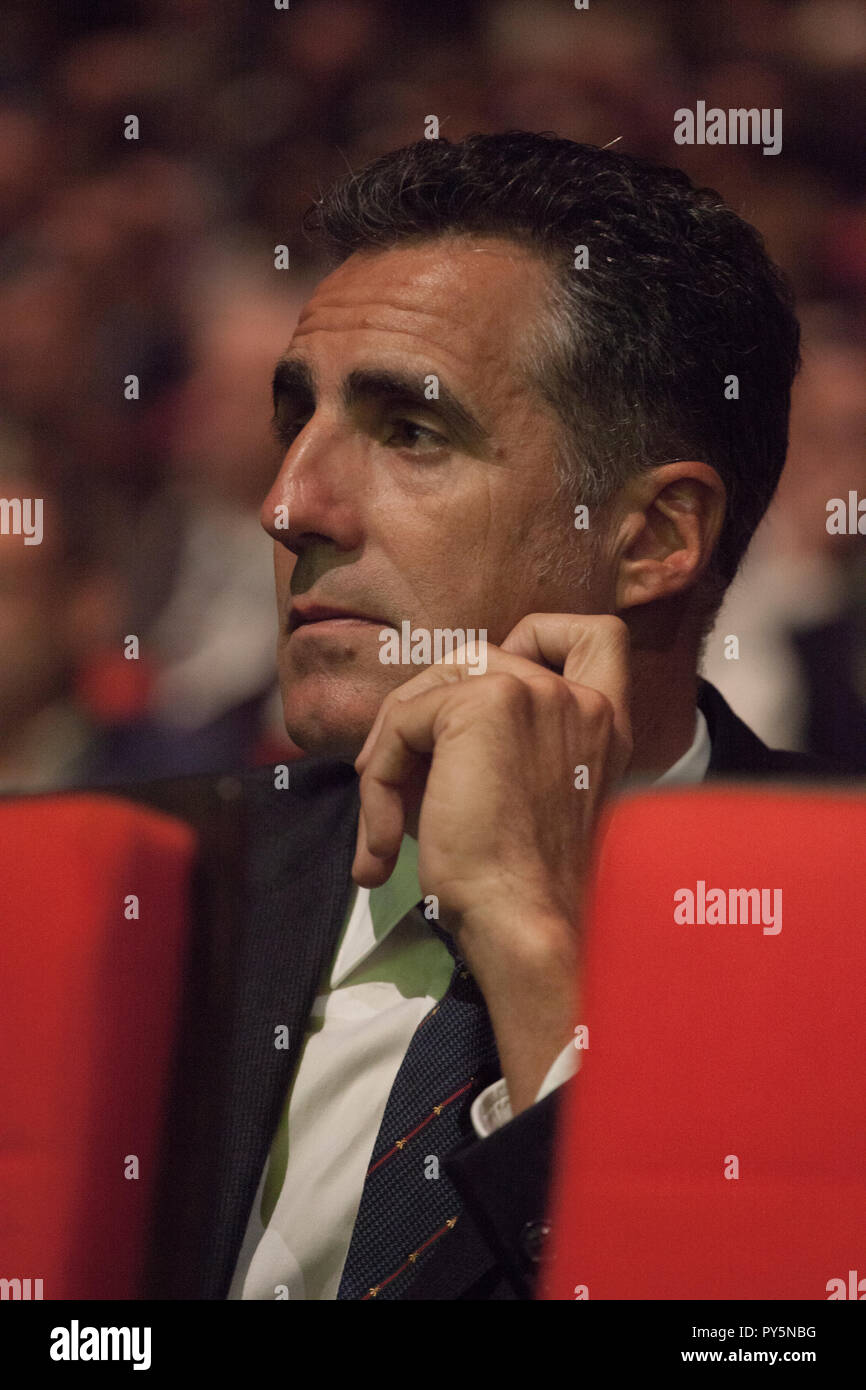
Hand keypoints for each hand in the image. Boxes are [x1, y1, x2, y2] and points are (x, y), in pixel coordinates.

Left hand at [353, 614, 632, 1112]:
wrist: (525, 927)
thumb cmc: (522, 890)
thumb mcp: (527, 801)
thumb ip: (506, 748)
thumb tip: (417, 730)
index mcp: (604, 724)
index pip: (596, 635)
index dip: (536, 639)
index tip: (485, 692)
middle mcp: (580, 700)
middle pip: (474, 659)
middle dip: (421, 718)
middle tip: (392, 792)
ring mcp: (536, 693)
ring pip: (430, 690)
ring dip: (391, 757)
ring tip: (384, 832)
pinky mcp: (485, 705)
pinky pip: (403, 721)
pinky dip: (379, 782)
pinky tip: (384, 846)